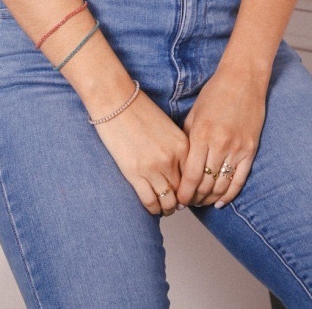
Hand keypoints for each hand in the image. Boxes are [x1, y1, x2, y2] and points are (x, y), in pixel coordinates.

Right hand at [93, 88, 189, 216]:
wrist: (116, 102)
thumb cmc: (140, 111)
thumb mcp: (168, 128)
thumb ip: (177, 149)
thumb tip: (180, 173)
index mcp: (182, 145)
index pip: (195, 177)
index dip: (193, 190)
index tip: (189, 194)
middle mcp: (171, 159)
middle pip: (183, 192)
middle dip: (181, 202)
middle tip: (177, 205)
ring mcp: (153, 167)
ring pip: (167, 201)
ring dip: (167, 208)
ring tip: (165, 209)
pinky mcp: (134, 173)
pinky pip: (149, 201)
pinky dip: (153, 209)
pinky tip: (152, 207)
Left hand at [176, 63, 267, 208]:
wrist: (243, 79)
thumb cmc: (215, 93)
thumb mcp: (194, 114)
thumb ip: (187, 139)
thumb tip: (179, 165)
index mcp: (202, 135)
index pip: (191, 176)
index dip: (184, 193)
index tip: (179, 200)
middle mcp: (220, 144)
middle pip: (206, 184)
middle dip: (195, 198)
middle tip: (189, 202)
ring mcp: (237, 148)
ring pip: (222, 186)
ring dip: (210, 198)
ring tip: (202, 202)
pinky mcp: (250, 150)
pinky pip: (239, 180)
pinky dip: (229, 194)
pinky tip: (220, 201)